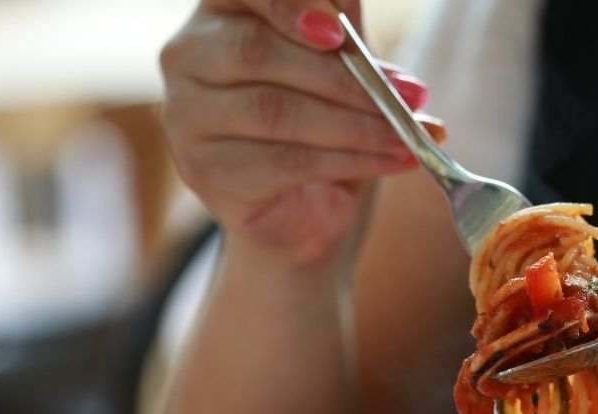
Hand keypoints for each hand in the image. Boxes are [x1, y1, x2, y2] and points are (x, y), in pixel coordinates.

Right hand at [160, 1, 437, 266]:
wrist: (300, 209)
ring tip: (408, 136)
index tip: (339, 31)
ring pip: (275, 112)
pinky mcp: (206, 172)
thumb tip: (365, 28)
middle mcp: (188, 56)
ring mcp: (187, 117)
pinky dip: (350, 161)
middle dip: (345, 77)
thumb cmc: (320, 122)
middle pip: (259, 53)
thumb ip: (346, 35)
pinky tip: (392, 161)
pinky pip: (285, 162)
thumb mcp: (339, 65)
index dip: (288, 5)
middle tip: (410, 96)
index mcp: (220, 10)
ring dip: (356, 125)